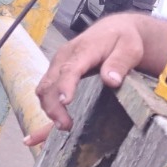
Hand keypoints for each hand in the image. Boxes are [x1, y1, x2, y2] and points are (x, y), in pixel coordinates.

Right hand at [25, 15, 166, 145]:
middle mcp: (63, 58)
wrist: (113, 30)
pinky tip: (36, 136)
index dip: (65, 85)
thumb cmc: (122, 39)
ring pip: (44, 89)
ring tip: (63, 126)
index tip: (66, 101)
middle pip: (50, 83)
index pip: (69, 69)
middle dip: (54, 106)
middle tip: (66, 125)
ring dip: (49, 108)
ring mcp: (57, 66)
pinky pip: (45, 92)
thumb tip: (112, 80)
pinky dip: (44, 111)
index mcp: (82, 50)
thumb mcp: (130, 48)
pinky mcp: (56, 74)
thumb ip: (120, 63)